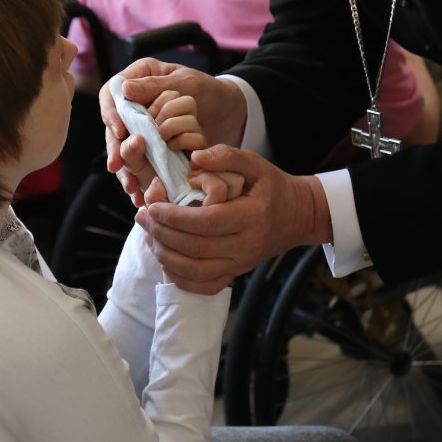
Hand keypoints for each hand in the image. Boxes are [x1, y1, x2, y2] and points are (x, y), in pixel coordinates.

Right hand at [102, 58, 246, 206]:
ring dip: (127, 167)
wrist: (231, 111)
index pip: (111, 95)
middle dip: (116, 148)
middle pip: (115, 126)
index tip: (120, 132)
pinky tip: (140, 191)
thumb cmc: (209, 90)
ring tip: (130, 185)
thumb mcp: (185, 83)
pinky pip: (142, 161)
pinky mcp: (153, 145)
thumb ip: (156, 86)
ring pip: (125, 147)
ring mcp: (143, 126)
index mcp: (138, 78)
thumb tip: (125, 89)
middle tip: (116, 165)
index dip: (112, 114)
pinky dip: (141, 177)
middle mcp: (136, 103)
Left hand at [135, 145, 328, 293]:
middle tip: (143, 216)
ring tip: (148, 233)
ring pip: (194, 271)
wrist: (298, 216)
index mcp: (251, 217)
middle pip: (195, 248)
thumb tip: (195, 158)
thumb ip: (226, 156)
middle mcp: (246, 245)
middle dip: (162, 233)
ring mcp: (241, 264)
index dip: (174, 216)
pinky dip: (178, 277)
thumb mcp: (255, 163)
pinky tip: (164, 258)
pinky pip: (203, 285)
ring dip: (164, 255)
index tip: (152, 205)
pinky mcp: (235, 274)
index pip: (206, 222)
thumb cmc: (272, 187)